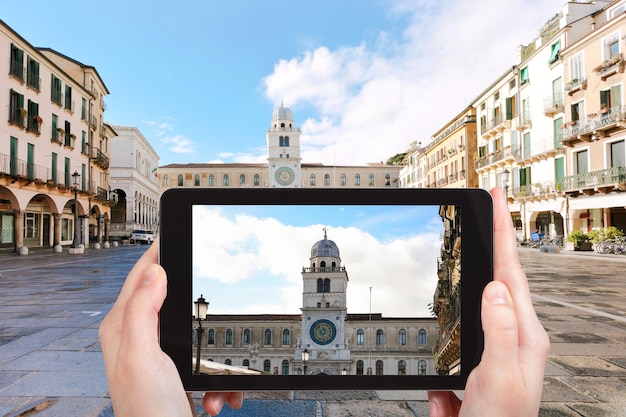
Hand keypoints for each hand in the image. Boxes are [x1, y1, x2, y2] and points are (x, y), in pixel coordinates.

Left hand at [99, 241, 242, 415]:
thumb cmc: (149, 413)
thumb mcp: (143, 357)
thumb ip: (143, 312)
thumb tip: (154, 272)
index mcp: (122, 328)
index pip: (139, 276)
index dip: (158, 253)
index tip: (177, 234)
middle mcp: (137, 338)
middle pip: (172, 299)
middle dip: (199, 309)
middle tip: (215, 306)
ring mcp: (159, 355)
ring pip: (196, 330)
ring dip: (213, 354)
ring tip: (214, 378)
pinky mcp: (178, 372)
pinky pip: (206, 360)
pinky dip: (218, 379)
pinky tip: (216, 395)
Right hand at [428, 187, 549, 416]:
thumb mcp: (501, 377)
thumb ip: (500, 331)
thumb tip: (496, 287)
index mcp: (524, 335)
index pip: (511, 272)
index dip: (502, 232)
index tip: (496, 198)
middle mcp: (512, 335)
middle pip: (500, 275)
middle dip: (493, 238)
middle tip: (486, 207)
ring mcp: (492, 345)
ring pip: (480, 295)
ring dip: (478, 264)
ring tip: (477, 238)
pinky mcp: (472, 357)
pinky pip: (462, 322)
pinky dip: (459, 300)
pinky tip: (463, 283)